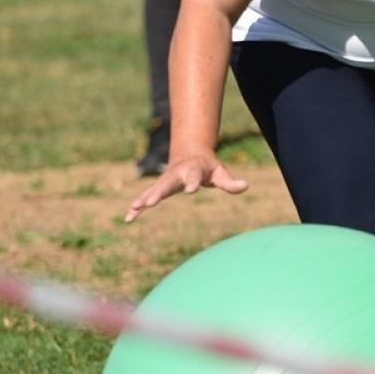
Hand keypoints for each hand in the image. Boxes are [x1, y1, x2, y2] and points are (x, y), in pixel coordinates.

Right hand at [124, 152, 248, 222]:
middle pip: (166, 183)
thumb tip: (245, 186)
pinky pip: (146, 198)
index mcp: (192, 170)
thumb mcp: (220, 172)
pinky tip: (128, 218)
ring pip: (153, 190)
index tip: (191, 191)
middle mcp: (175, 174)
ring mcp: (165, 181)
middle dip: (158, 192)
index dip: (192, 183)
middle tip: (151, 202)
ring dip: (143, 199)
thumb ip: (230, 182)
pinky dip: (137, 208)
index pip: (192, 177)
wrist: (189, 154)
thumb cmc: (208, 167)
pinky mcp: (158, 189)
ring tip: (135, 208)